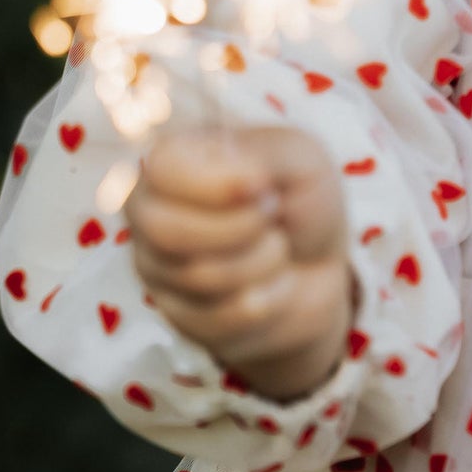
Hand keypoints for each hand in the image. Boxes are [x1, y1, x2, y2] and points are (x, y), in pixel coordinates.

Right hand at [125, 123, 357, 383]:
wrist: (321, 270)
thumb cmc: (302, 203)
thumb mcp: (299, 158)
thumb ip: (262, 153)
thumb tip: (237, 179)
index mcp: (172, 161)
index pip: (161, 170)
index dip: (217, 185)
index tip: (266, 187)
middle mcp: (150, 211)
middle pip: (164, 230)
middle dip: (239, 230)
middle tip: (274, 220)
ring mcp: (158, 266)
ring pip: (195, 276)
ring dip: (262, 264)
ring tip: (280, 249)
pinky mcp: (178, 314)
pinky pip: (215, 318)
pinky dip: (267, 302)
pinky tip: (276, 287)